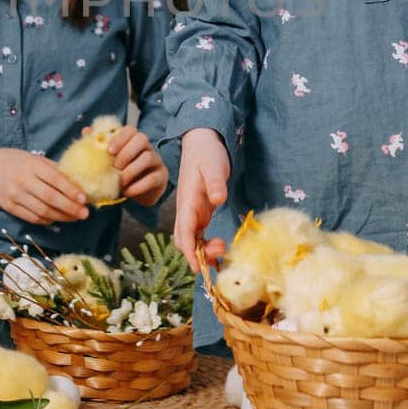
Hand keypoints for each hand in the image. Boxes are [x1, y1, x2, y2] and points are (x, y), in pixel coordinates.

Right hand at [0, 146, 88, 224]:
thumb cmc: (13, 160)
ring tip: (73, 218)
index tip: (84, 199)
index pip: (56, 180)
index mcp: (32, 165)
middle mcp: (23, 181)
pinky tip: (55, 219)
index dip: (71, 191)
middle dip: (70, 208)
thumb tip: (75, 181)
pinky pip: (31, 217)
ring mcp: (15, 195)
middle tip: (84, 214)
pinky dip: (46, 220)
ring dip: (60, 217)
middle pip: (50, 198)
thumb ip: (52, 168)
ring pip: (42, 211)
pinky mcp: (9, 207)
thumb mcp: (33, 158)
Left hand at [101, 124, 167, 207]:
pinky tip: (127, 192)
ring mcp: (156, 161)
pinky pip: (153, 178)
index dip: (120, 138)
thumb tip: (86, 131)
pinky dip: (138, 186)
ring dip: (131, 170)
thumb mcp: (109, 160)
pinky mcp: (161, 176)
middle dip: (126, 152)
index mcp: (133, 140)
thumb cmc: (120, 172)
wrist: (136, 191)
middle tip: (114, 166)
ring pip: (148, 157)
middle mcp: (147, 147)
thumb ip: (99, 145)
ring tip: (120, 181)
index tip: (109, 151)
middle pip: (142, 138)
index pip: (130, 129)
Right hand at [173, 128, 229, 271]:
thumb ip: (216, 182)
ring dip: (203, 251)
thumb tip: (218, 199)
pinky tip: (221, 249)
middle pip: (185, 240)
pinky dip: (207, 245)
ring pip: (192, 240)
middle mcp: (186, 210)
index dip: (189, 250)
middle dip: (198, 254)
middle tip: (221, 256)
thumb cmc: (207, 153)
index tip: (198, 266)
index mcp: (187, 201)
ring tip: (224, 251)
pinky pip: (199, 235)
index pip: (183, 231)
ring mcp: (192, 213)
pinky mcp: (200, 212)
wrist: (202, 142)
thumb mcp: (213, 165)